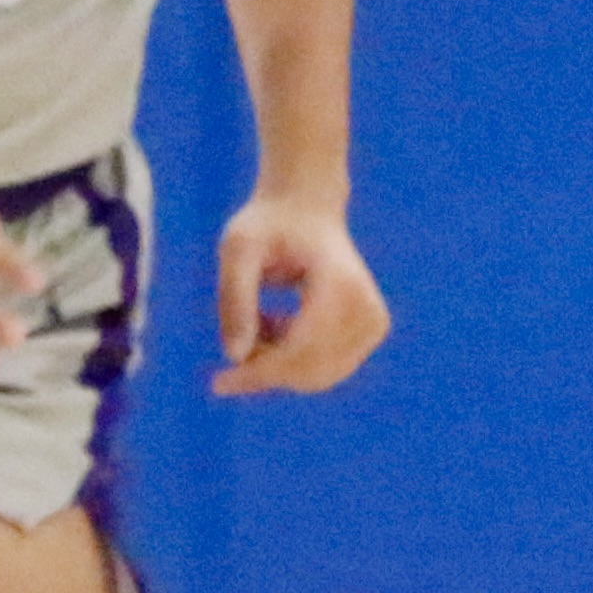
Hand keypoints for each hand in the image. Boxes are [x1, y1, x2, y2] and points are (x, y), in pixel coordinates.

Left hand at [213, 191, 392, 397]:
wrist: (305, 209)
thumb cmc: (267, 225)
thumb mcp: (238, 249)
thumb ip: (234, 298)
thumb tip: (234, 357)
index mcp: (341, 285)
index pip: (301, 349)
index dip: (259, 370)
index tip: (218, 382)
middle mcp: (367, 309)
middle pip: (310, 371)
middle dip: (265, 369)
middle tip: (232, 341)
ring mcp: (373, 323)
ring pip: (316, 376)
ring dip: (276, 362)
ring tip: (257, 318)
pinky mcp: (370, 332)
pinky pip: (324, 368)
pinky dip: (290, 358)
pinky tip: (273, 322)